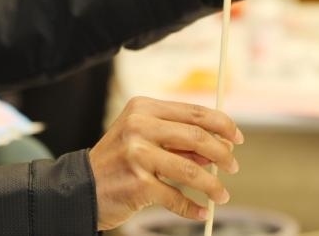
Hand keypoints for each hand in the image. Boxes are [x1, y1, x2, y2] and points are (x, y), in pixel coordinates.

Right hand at [88, 96, 241, 231]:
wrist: (81, 187)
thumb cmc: (118, 161)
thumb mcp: (142, 138)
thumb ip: (176, 140)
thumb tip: (217, 148)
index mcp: (143, 108)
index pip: (193, 112)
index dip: (222, 124)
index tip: (237, 138)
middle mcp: (139, 126)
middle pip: (197, 136)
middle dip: (222, 154)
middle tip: (233, 166)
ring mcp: (137, 155)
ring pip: (191, 169)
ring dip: (212, 185)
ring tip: (221, 194)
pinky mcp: (138, 184)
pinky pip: (176, 197)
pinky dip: (192, 207)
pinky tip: (201, 210)